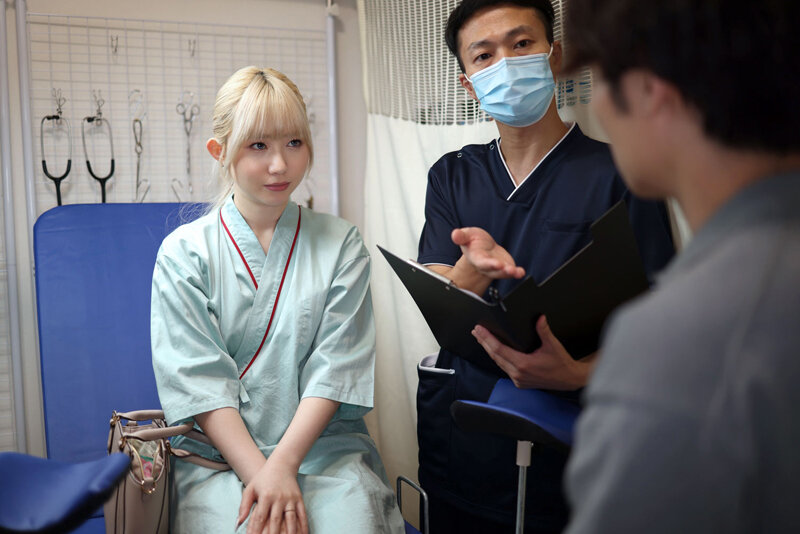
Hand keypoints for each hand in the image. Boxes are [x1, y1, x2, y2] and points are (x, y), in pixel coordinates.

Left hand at [237, 456, 307, 533]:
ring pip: (291, 519)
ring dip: (290, 532)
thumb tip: (238, 523)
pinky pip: (302, 515)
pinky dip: (303, 526)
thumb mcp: (250, 488)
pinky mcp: (299, 499)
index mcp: (266, 496)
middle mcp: (279, 498)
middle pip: (275, 521)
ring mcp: (290, 499)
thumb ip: (244, 506)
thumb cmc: (263, 478)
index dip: (256, 531)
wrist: (282, 464)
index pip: (260, 518)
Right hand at [451, 227, 524, 279]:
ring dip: (509, 273)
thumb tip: (455, 234)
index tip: (496, 264)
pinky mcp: (505, 266)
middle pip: (492, 270)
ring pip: (502, 273)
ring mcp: (496, 268)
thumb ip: (461, 236)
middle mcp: (486, 266)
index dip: (489, 264)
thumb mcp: (467, 235)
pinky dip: (517, 273)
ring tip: (516, 272)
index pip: (481, 262)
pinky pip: (511, 272)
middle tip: (508, 269)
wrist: (482, 246)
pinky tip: (521, 272)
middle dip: (500, 270)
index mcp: (476, 258)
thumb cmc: (473, 241)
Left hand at [472, 315, 594, 389]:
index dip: (487, 339)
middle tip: (476, 331)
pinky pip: (505, 368)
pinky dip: (498, 358)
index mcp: (523, 365)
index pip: (499, 349)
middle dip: (484, 342)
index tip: (480, 330)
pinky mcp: (520, 382)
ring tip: (481, 339)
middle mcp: (518, 374)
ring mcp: (518, 380)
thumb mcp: (553, 345)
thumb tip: (540, 318)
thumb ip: (544, 331)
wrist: (569, 379)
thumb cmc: (561, 363)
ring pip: (498, 363)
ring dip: (489, 350)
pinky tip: (495, 351)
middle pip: (495, 356)